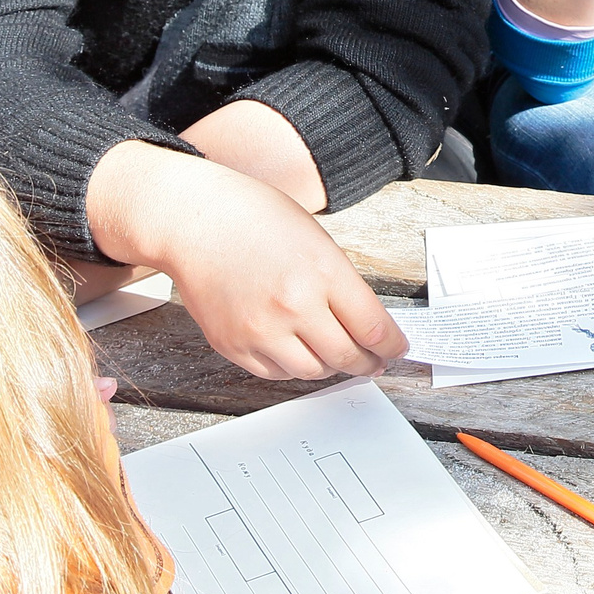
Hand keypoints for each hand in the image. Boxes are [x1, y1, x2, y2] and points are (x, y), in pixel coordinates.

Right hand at [89, 143, 405, 380]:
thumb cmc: (256, 219)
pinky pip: (275, 373)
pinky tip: (298, 350)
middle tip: (375, 362)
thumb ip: (343, 285)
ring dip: (330, 366)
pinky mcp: (233, 345)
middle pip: (347, 356)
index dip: (392, 345)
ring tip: (336, 355)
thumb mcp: (317, 240)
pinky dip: (292, 366)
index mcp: (323, 273)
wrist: (195, 221)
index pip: (373, 327)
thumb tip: (368, 325)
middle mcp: (293, 306)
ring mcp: (260, 330)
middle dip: (368, 363)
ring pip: (312, 372)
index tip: (398, 349)